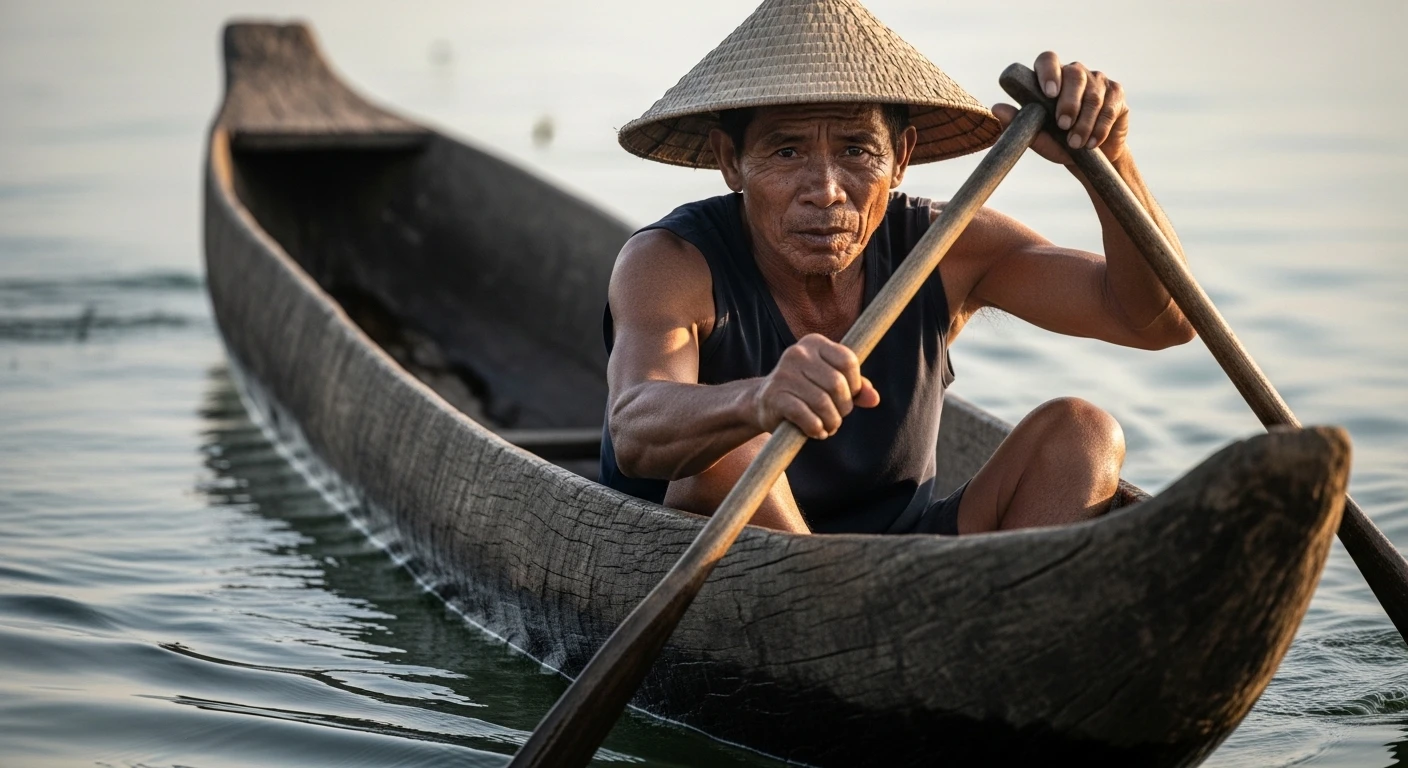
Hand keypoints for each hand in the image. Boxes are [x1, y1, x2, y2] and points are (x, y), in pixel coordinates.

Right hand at [753, 334, 879, 439]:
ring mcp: (783, 374)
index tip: (848, 397)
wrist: (762, 402)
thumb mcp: (830, 383)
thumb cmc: (804, 391)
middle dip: (843, 407)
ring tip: (828, 427)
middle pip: (837, 384)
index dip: (855, 384)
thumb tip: (874, 398)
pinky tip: (815, 431)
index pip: (848, 361)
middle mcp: (797, 353)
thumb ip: (855, 387)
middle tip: (837, 417)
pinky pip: (806, 416)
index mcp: (814, 342)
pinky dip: (816, 429)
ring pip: (822, 403)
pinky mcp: (775, 396)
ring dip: (831, 422)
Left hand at [992, 52, 1129, 165]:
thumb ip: (1019, 122)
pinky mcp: (1116, 93)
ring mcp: (1098, 81)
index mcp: (1052, 77)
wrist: (1090, 160)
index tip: (1049, 94)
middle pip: (1075, 75)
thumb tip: (996, 108)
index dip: (1049, 72)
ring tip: (1076, 144)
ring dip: (1084, 122)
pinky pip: (1110, 106)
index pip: (1048, 59)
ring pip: (1094, 94)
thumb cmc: (1059, 144)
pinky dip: (1100, 127)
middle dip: (1069, 102)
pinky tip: (1092, 142)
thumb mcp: (1037, 137)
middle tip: (1063, 125)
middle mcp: (1076, 73)